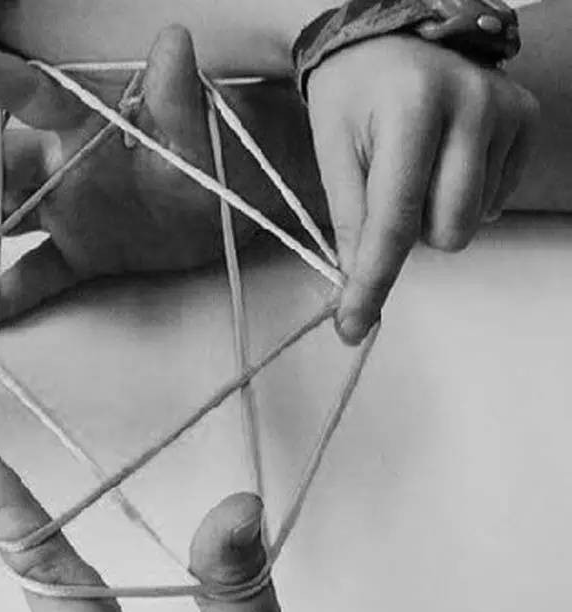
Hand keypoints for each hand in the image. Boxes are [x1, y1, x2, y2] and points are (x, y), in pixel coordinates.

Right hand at [0, 26, 325, 328]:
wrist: (239, 210)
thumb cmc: (221, 158)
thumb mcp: (202, 132)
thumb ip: (180, 97)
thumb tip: (174, 43)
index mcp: (82, 123)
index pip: (20, 92)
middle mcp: (61, 162)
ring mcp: (66, 210)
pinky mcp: (79, 253)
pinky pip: (32, 273)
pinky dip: (3, 295)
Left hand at [308, 36, 539, 343]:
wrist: (386, 38)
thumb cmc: (352, 96)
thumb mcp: (332, 151)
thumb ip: (348, 219)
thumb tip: (358, 284)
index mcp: (412, 110)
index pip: (394, 219)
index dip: (372, 281)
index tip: (352, 325)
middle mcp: (472, 106)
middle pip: (446, 230)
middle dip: (409, 234)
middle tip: (386, 193)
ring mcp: (508, 111)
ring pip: (470, 222)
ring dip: (434, 214)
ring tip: (415, 168)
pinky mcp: (527, 120)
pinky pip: (493, 202)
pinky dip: (461, 197)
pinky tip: (444, 160)